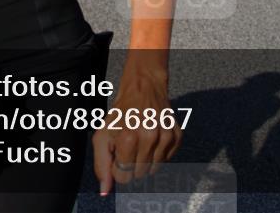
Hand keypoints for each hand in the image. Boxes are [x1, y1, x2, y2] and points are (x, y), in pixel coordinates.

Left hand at [93, 72, 181, 194]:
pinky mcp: (177, 136)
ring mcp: (166, 136)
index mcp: (129, 137)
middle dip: (131, 164)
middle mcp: (150, 137)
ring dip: (145, 160)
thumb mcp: (103, 134)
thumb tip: (105, 191)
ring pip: (154, 170)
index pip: (124, 176)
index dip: (118, 167)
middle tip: (129, 145)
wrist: (144, 88)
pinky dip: (158, 154)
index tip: (118, 152)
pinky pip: (167, 161)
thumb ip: (102, 163)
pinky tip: (152, 140)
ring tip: (140, 141)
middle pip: (139, 174)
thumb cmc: (120, 113)